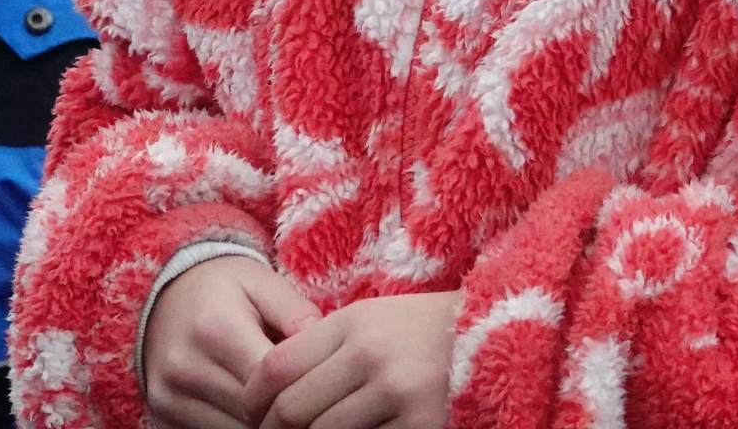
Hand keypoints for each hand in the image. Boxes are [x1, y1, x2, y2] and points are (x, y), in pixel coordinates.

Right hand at [144, 258, 318, 428]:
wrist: (167, 293)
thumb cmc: (225, 287)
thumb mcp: (262, 283)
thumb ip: (297, 313)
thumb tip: (328, 348)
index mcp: (216, 328)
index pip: (270, 382)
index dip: (299, 386)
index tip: (319, 380)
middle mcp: (185, 367)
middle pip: (252, 414)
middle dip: (283, 409)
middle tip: (306, 396)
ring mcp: (168, 397)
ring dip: (262, 424)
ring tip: (281, 400)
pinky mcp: (162, 416)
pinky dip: (237, 428)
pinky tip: (254, 409)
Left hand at [243, 292, 459, 428]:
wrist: (487, 334)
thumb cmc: (417, 330)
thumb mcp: (369, 320)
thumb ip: (322, 347)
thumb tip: (269, 391)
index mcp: (352, 322)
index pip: (276, 366)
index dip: (252, 399)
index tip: (250, 413)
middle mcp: (369, 355)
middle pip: (293, 409)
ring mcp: (395, 393)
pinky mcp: (419, 426)